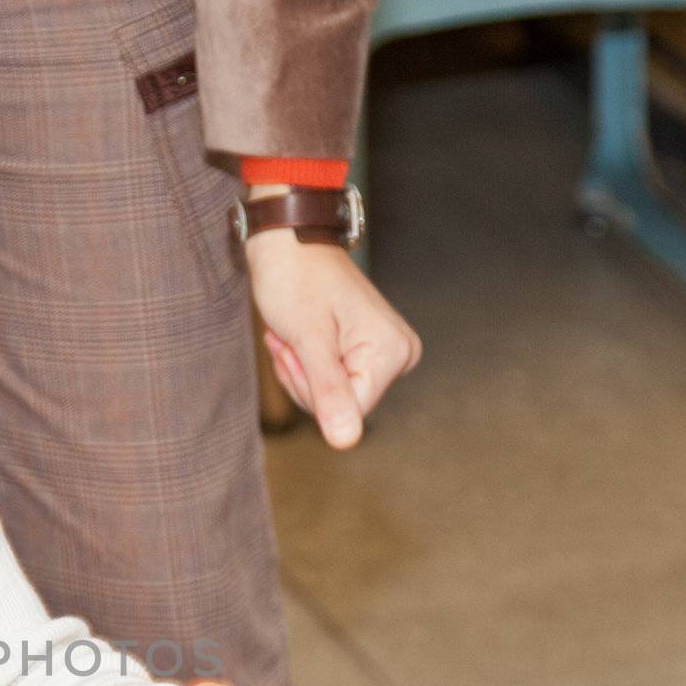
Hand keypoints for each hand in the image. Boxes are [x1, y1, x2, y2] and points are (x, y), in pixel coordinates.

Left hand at [246, 226, 420, 449]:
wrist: (286, 243)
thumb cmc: (295, 280)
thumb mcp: (308, 340)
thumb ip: (328, 392)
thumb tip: (345, 442)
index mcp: (393, 352)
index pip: (347, 412)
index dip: (309, 389)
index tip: (294, 348)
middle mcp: (398, 354)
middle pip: (340, 406)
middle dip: (302, 379)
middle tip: (291, 338)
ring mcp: (383, 353)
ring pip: (330, 397)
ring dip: (298, 370)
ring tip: (292, 333)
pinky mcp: (365, 351)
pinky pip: (330, 381)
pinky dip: (303, 365)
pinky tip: (297, 337)